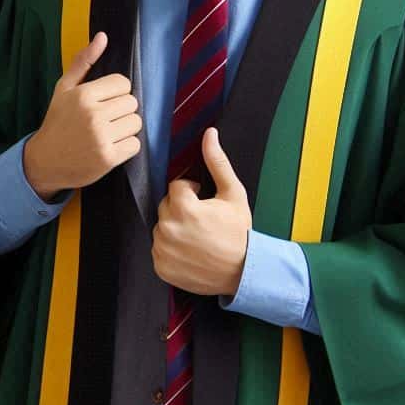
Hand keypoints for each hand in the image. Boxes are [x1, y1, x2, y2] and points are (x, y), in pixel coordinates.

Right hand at [23, 31, 140, 199]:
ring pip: (136, 123)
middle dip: (122, 109)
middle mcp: (93, 115)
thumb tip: (103, 37)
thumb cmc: (57, 121)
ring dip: (126, 128)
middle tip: (106, 118)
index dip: (116, 91)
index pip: (123, 83)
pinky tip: (110, 145)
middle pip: (132, 102)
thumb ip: (83, 61)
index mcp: (83, 95)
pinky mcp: (108, 158)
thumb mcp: (64, 89)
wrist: (45, 161)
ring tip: (108, 131)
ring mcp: (101, 137)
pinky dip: (126, 146)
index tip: (104, 101)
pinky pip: (135, 144)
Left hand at [152, 128, 250, 296]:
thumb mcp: (233, 194)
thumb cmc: (239, 231)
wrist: (245, 271)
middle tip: (202, 221)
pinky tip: (190, 251)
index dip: (192, 192)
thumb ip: (217, 162)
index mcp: (183, 208)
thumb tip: (209, 134)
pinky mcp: (161, 267)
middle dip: (181, 209)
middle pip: (166, 206)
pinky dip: (171, 249)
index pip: (176, 187)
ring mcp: (163, 250)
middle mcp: (168, 229)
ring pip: (161, 227)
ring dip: (175, 227)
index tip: (205, 203)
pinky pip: (159, 249)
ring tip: (197, 237)